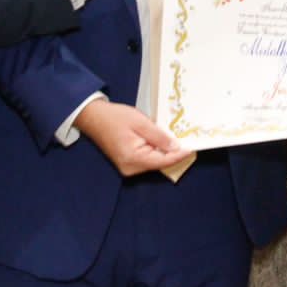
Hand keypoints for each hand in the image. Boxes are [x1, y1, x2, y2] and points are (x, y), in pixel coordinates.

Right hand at [74, 99, 192, 176]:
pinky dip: (156, 151)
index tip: (193, 148)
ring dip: (165, 151)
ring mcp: (128, 168)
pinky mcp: (128, 164)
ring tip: (175, 138)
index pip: (163, 161)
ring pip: (154, 162)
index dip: (180, 155)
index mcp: (133, 159)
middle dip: (173, 152)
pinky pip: (147, 160)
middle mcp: (130, 168)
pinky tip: (162, 141)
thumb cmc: (115, 117)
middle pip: (160, 163)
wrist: (94, 118)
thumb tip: (176, 147)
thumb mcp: (140, 122)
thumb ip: (159, 136)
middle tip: (187, 139)